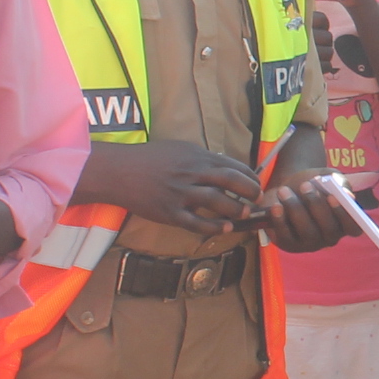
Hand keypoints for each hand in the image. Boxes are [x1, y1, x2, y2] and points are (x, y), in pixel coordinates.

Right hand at [77, 138, 264, 235]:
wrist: (120, 172)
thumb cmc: (149, 159)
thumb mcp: (179, 149)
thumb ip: (201, 158)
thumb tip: (223, 165)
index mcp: (195, 157)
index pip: (231, 165)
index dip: (249, 175)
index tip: (256, 182)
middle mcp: (191, 173)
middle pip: (230, 181)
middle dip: (250, 190)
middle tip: (258, 197)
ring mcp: (181, 194)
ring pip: (217, 202)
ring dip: (236, 209)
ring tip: (245, 213)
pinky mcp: (170, 212)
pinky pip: (197, 223)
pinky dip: (214, 227)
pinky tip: (226, 229)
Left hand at [254, 171, 355, 254]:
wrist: (286, 188)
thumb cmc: (311, 183)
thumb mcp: (326, 176)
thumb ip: (338, 181)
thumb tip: (346, 192)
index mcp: (344, 222)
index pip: (354, 228)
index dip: (346, 215)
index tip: (333, 196)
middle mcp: (329, 236)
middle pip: (330, 229)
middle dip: (317, 206)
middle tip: (305, 185)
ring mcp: (309, 243)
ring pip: (308, 232)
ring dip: (296, 209)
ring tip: (284, 190)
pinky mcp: (289, 244)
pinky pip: (286, 237)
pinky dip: (280, 221)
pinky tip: (276, 206)